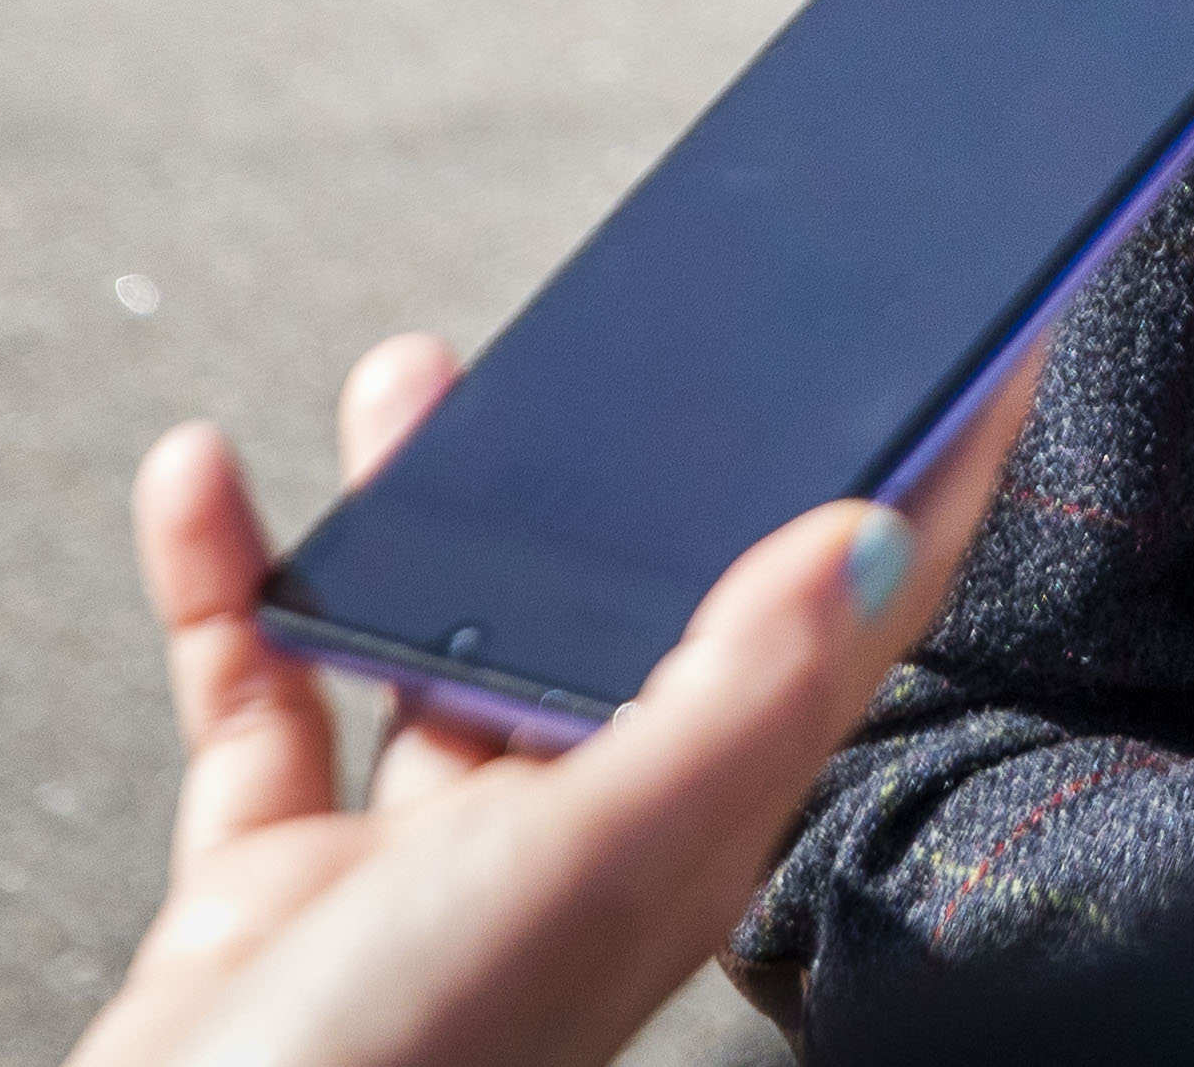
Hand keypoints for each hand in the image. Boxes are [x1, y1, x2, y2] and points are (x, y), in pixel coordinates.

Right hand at [65, 332, 1029, 1066]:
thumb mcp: (591, 859)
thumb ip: (728, 697)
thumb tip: (867, 536)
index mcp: (690, 820)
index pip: (846, 618)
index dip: (926, 477)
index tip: (989, 337)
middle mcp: (578, 823)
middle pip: (636, 599)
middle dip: (638, 464)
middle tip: (640, 322)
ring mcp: (427, 851)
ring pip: (449, 628)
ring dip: (428, 502)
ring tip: (413, 371)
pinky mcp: (281, 872)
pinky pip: (262, 688)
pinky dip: (231, 579)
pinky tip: (203, 475)